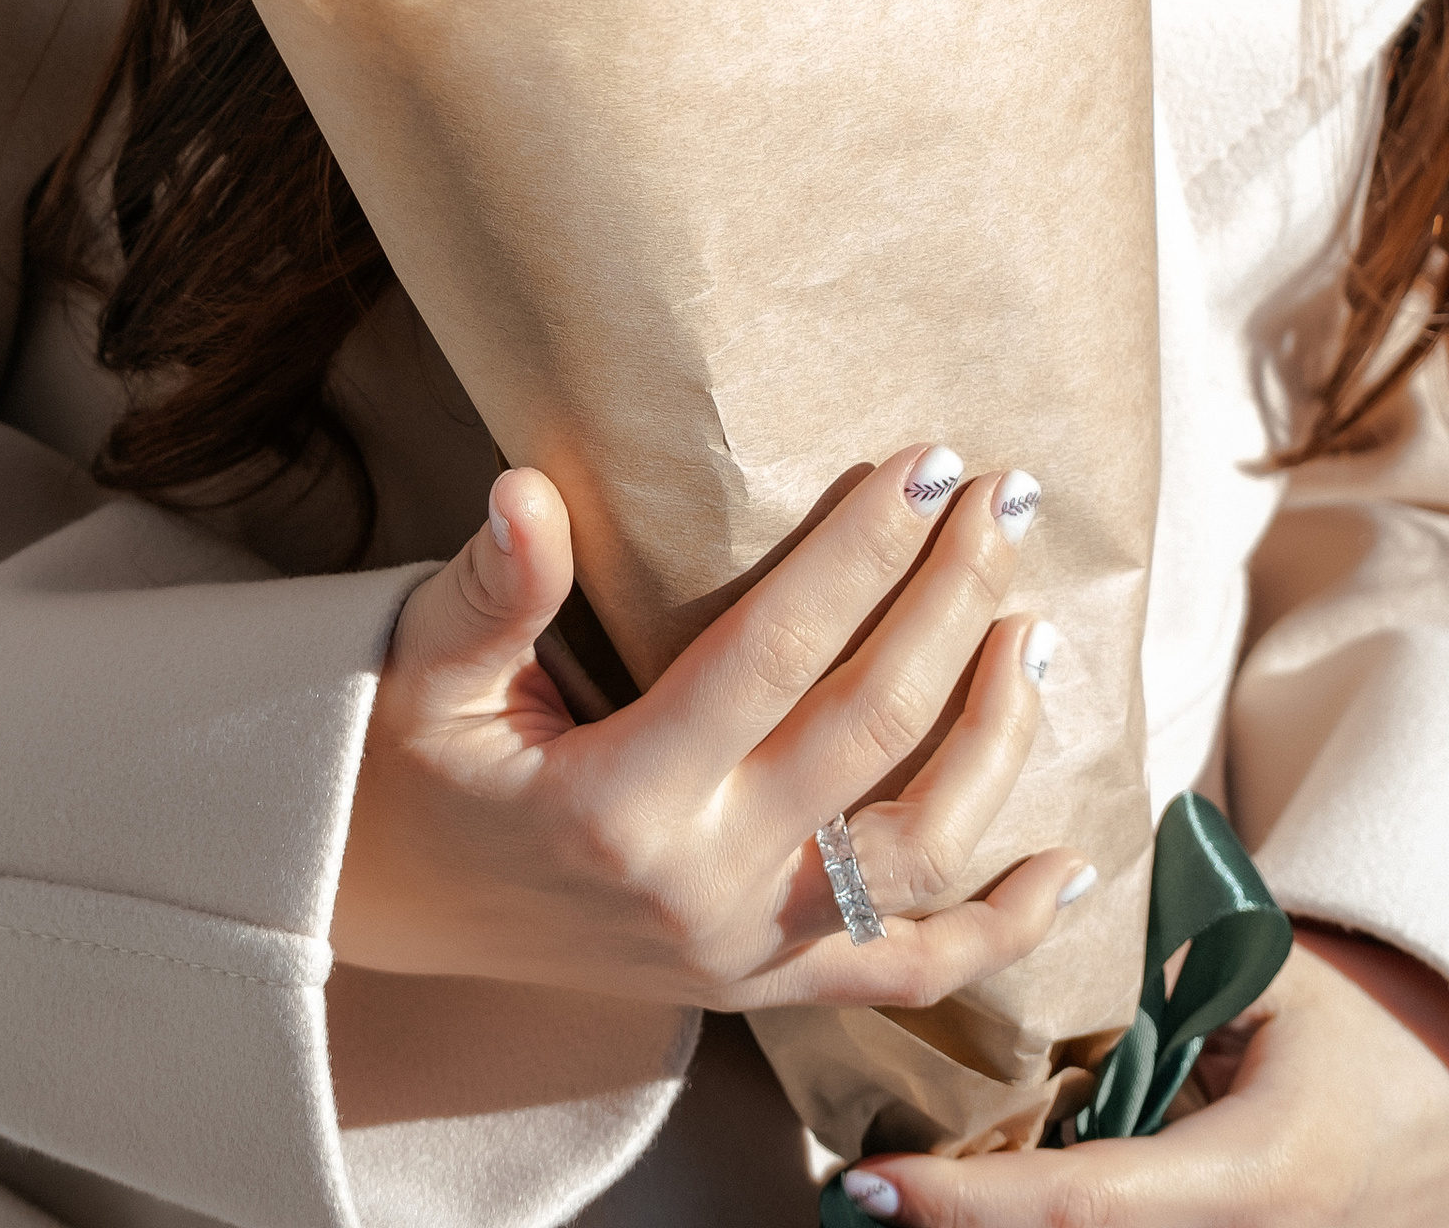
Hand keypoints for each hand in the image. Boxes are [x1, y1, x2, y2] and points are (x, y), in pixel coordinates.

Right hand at [331, 441, 1086, 1012]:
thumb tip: (528, 491)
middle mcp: (700, 884)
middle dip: (949, 603)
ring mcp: (744, 947)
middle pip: (869, 732)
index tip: (925, 463)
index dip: (859, 554)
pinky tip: (1064, 860)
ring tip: (1033, 627)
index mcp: (618, 797)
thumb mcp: (424, 672)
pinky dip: (997, 930)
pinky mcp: (764, 984)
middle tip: (999, 499)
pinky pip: (906, 972)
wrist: (384, 911)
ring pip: (917, 852)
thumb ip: (489, 587)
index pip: (774, 655)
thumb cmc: (409, 768)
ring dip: (995, 738)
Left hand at [830, 924, 1448, 1225]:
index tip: (867, 1187)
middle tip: (850, 1201)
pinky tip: (975, 1205)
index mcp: (1258, 1173)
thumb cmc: (1352, 1021)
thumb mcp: (1260, 980)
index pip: (1083, 1207)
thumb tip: (1013, 951)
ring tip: (889, 1207)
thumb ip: (1150, 986)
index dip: (966, 1207)